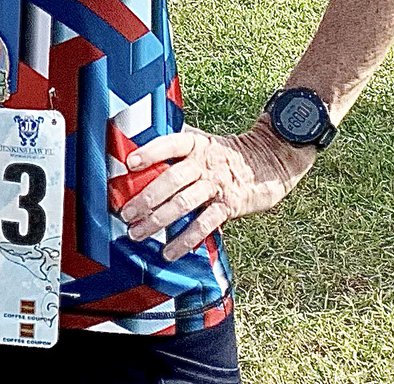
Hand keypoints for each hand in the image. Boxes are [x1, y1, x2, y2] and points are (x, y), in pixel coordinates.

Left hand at [116, 119, 315, 260]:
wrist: (267, 163)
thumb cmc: (224, 153)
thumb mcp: (202, 141)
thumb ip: (176, 143)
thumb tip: (140, 140)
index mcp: (195, 144)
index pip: (170, 144)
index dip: (150, 152)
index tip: (129, 163)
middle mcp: (205, 163)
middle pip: (172, 180)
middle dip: (146, 198)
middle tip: (126, 213)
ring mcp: (217, 185)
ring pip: (183, 204)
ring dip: (158, 221)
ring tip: (138, 233)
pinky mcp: (228, 206)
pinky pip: (204, 225)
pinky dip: (185, 240)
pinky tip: (169, 252)